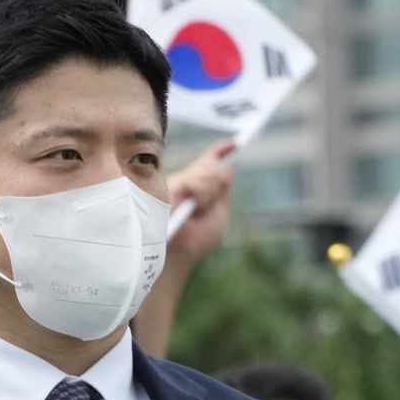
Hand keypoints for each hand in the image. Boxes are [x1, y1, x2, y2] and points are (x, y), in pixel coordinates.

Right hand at [166, 138, 235, 263]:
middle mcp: (181, 182)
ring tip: (198, 211)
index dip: (220, 152)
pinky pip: (192, 181)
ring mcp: (171, 184)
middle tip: (206, 204)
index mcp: (194, 188)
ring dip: (208, 193)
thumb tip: (227, 169)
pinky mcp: (165, 187)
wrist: (176, 256)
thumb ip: (220, 191)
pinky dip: (200, 195)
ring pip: (202, 173)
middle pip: (207, 166)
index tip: (234, 144)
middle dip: (215, 180)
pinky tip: (196, 207)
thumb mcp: (217, 214)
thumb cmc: (195, 241)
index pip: (207, 164)